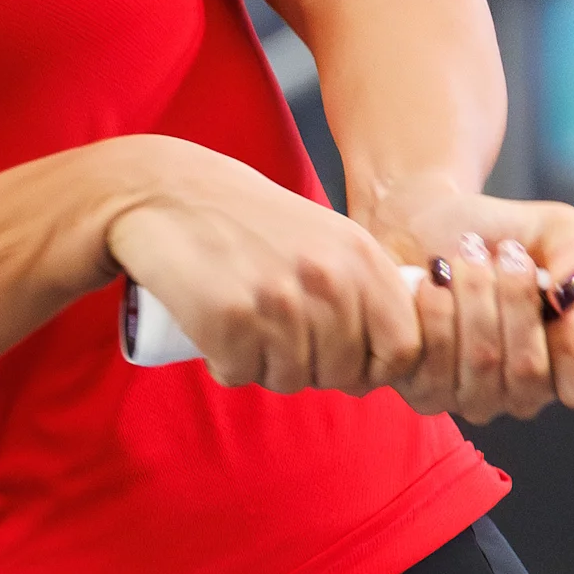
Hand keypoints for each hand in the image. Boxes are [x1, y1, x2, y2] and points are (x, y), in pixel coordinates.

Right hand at [103, 146, 422, 392]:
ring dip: (266, 365)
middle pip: (344, 373)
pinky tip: (216, 327)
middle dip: (313, 367)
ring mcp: (278, 301)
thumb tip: (390, 360)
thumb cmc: (250, 221)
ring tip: (246, 323)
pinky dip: (225, 362)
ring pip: (291, 380)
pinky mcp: (229, 319)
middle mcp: (326, 279)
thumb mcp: (326, 237)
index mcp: (360, 257)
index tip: (349, 360)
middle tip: (278, 335)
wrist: (168, 194)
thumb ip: (363, 286)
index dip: (378, 367)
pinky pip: (240, 375)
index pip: (404, 347)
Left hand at [364, 188, 573, 423]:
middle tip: (504, 252)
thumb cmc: (494, 235)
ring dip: (474, 294)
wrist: (421, 223)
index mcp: (562, 362)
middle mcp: (517, 391)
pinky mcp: (420, 388)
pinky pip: (433, 359)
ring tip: (465, 255)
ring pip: (482, 361)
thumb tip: (572, 295)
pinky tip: (432, 280)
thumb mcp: (558, 230)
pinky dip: (434, 305)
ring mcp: (468, 397)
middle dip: (515, 298)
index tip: (556, 297)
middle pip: (529, 370)